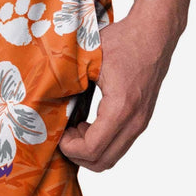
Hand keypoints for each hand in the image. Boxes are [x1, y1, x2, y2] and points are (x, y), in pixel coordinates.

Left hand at [58, 13, 172, 171]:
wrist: (154, 32)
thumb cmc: (122, 41)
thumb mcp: (88, 58)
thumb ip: (67, 81)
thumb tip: (41, 98)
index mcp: (121, 107)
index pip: (92, 149)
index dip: (68, 148)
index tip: (57, 133)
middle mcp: (135, 120)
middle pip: (103, 162)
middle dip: (77, 155)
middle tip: (62, 135)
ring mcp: (141, 122)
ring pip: (112, 157)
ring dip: (88, 150)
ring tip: (73, 129)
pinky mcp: (141, 119)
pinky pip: (119, 145)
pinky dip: (99, 143)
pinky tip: (85, 125)